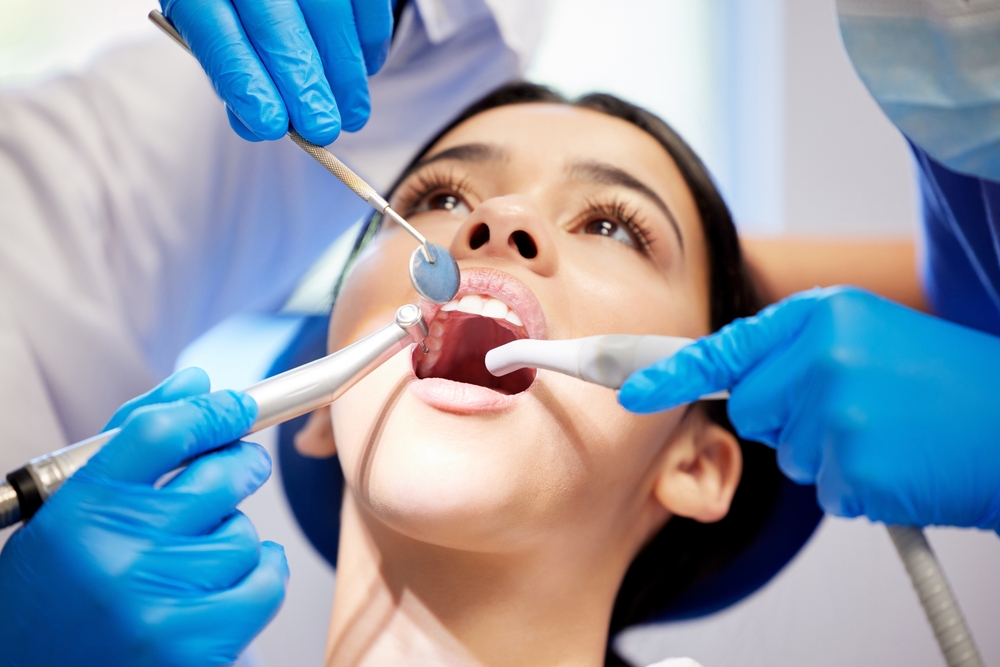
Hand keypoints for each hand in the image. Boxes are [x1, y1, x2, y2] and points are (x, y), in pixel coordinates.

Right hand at [0, 368, 287, 665]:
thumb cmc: (54, 595)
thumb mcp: (68, 513)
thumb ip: (132, 442)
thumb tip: (198, 384)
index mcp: (78, 511)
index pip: (162, 430)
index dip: (212, 411)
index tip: (237, 407)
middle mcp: (116, 554)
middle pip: (222, 475)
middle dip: (240, 466)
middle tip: (236, 470)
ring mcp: (156, 604)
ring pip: (245, 535)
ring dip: (235, 537)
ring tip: (196, 558)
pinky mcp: (193, 649)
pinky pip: (266, 584)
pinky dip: (261, 577)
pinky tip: (226, 585)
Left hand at [160, 0, 393, 143]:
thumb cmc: (246, 11)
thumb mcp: (225, 33)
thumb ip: (236, 75)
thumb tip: (253, 125)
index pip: (218, 35)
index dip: (245, 82)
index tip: (271, 126)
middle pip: (276, 26)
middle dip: (304, 84)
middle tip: (322, 128)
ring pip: (330, 16)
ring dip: (345, 75)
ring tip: (352, 114)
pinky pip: (367, 3)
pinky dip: (370, 42)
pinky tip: (367, 69)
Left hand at [619, 287, 999, 529]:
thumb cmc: (943, 381)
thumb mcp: (869, 333)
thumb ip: (799, 348)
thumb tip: (740, 384)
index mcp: (822, 314)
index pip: (728, 347)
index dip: (670, 371)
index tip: (627, 388)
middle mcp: (821, 355)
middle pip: (753, 408)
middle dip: (789, 418)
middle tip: (859, 408)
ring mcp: (836, 411)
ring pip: (788, 452)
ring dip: (828, 452)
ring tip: (889, 429)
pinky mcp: (854, 465)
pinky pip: (824, 487)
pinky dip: (856, 485)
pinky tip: (898, 462)